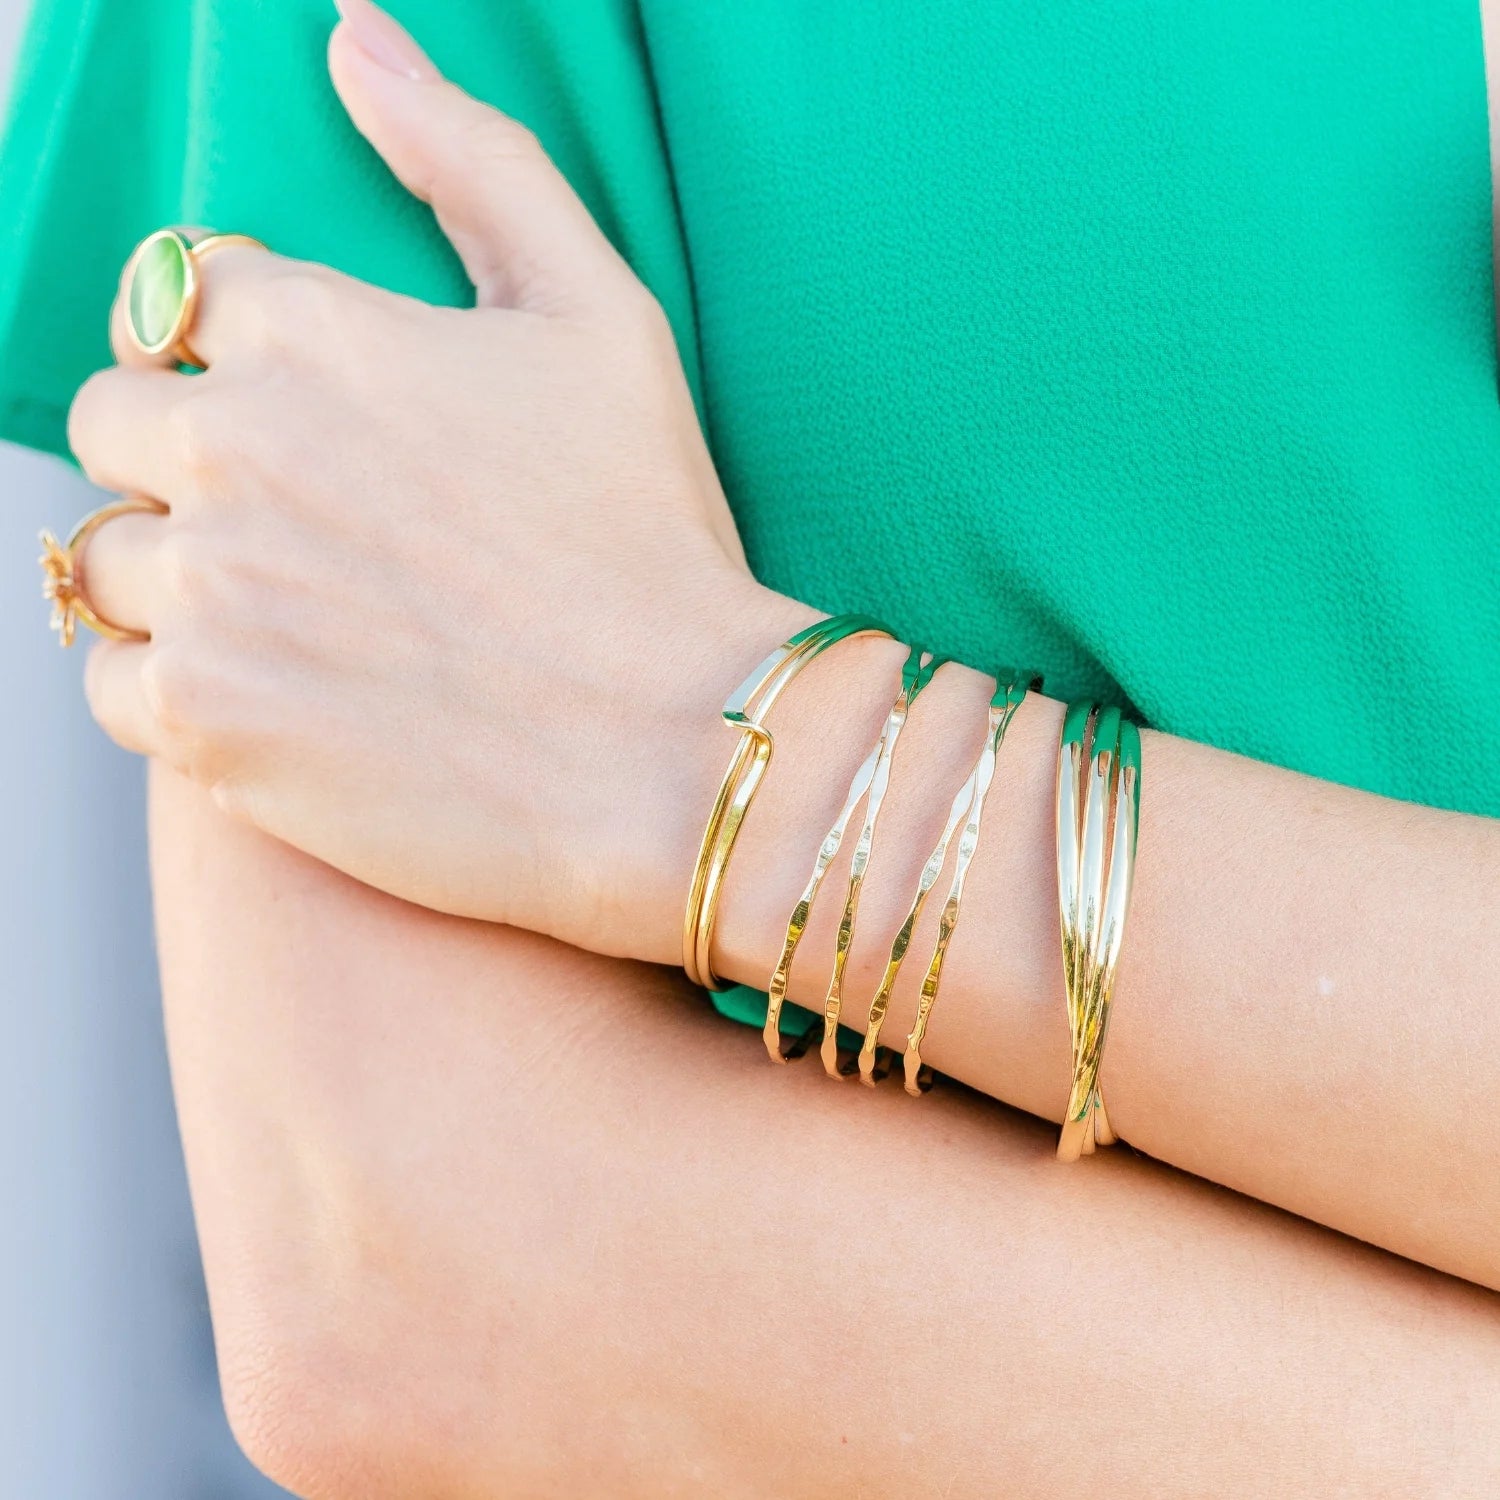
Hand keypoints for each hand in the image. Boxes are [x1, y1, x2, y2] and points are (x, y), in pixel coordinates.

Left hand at [67, 3, 806, 960]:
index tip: (322, 436)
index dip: (245, 365)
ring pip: (108, 559)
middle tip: (311, 534)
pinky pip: (116, 687)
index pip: (179, 302)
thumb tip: (354, 40)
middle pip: (117, 423)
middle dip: (193, 465)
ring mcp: (209, 587)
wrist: (682, 747)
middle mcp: (232, 441)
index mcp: (310, 326)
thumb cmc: (650, 538)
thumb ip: (472, 161)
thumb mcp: (598, 315)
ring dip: (184, 583)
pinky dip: (178, 693)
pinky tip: (287, 698)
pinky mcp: (205, 721)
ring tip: (307, 623)